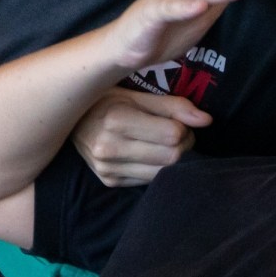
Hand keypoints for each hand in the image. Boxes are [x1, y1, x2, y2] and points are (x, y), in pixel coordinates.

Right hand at [73, 89, 211, 185]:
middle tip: (178, 133)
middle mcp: (109, 147)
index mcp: (117, 119)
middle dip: (183, 144)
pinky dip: (155, 168)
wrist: (68, 120)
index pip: (172, 134)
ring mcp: (107, 168)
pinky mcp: (108, 181)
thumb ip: (173, 106)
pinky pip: (147, 180)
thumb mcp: (136, 95)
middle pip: (170, 156)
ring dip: (173, 159)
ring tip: (165, 143)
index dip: (185, 128)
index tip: (181, 121)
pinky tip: (149, 154)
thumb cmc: (106, 100)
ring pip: (161, 173)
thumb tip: (207, 120)